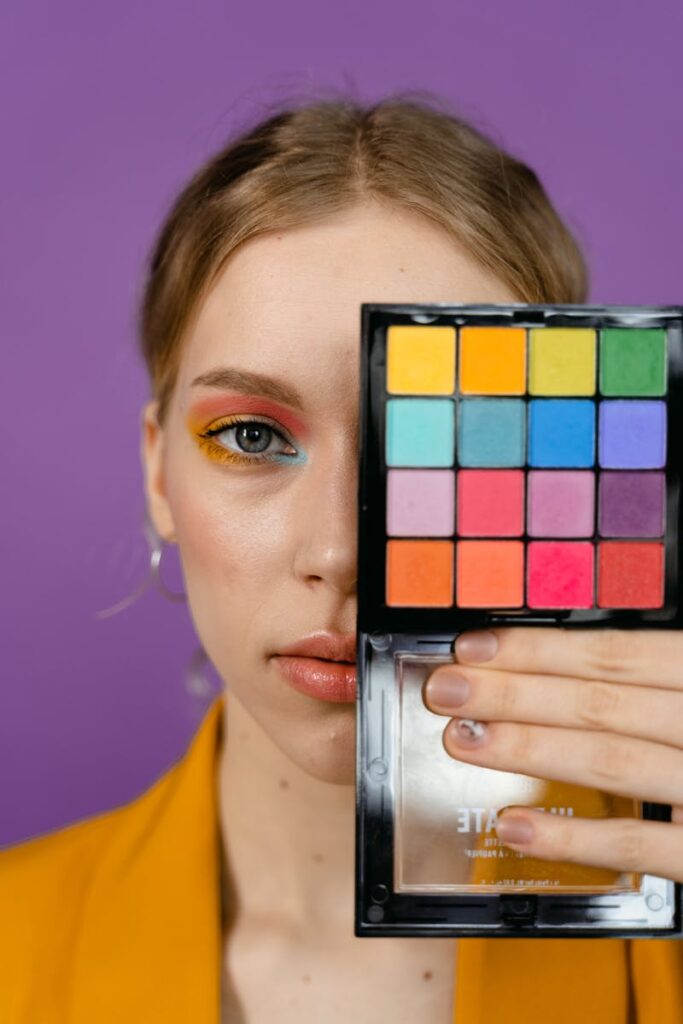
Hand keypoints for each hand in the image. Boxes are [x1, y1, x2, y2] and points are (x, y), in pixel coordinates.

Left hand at [422, 628, 682, 882]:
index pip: (617, 653)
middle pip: (602, 701)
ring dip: (530, 747)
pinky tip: (515, 825)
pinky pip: (644, 844)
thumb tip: (560, 659)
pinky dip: (576, 836)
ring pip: (614, 760)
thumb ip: (653, 671)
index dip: (540, 649)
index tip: (473, 647)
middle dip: (515, 692)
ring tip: (463, 741)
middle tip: (445, 690)